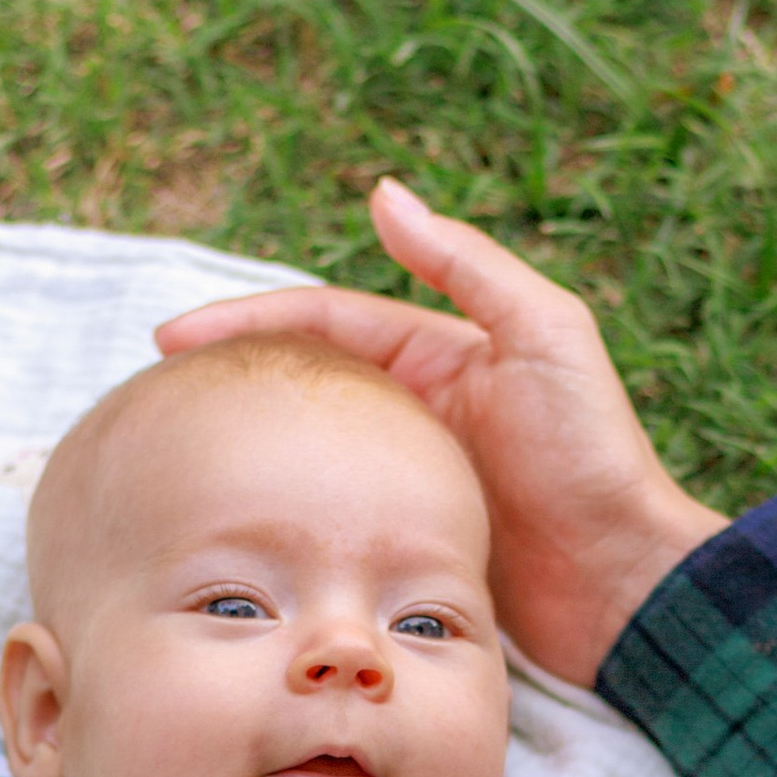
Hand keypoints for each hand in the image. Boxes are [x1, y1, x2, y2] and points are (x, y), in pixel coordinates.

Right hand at [155, 177, 724, 685]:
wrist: (627, 584)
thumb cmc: (592, 455)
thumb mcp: (544, 335)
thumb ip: (466, 264)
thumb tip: (382, 192)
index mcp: (439, 357)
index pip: (322, 321)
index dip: (246, 321)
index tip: (170, 338)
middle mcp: (416, 415)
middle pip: (302, 386)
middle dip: (228, 382)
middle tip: (150, 397)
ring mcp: (405, 486)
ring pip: (305, 459)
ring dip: (242, 451)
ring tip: (168, 459)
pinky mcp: (400, 553)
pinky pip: (325, 528)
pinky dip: (276, 521)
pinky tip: (227, 530)